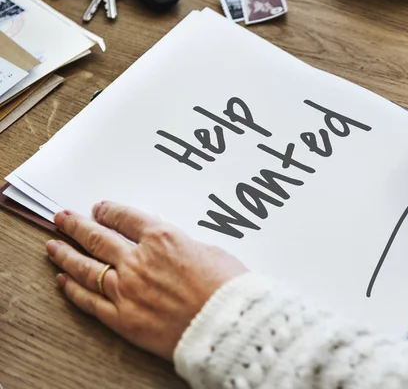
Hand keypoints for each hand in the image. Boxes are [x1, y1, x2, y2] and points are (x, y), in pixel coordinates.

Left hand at [46, 201, 246, 360]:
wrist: (228, 324)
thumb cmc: (227, 287)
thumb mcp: (209, 251)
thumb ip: (182, 246)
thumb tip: (169, 248)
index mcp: (162, 238)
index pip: (125, 217)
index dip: (109, 211)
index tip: (99, 209)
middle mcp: (138, 260)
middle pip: (98, 237)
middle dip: (77, 226)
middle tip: (63, 219)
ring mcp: (127, 289)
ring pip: (86, 267)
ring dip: (66, 254)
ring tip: (53, 246)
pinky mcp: (123, 318)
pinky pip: (90, 301)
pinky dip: (73, 290)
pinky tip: (63, 281)